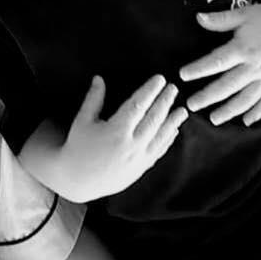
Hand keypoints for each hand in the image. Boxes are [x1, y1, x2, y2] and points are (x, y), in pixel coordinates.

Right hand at [62, 74, 187, 199]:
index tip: (160, 79)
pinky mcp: (141, 168)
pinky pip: (159, 151)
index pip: (138, 105)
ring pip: (161, 136)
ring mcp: (139, 158)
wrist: (78, 180)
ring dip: (173, 121)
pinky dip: (168, 140)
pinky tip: (173, 131)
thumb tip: (99, 78)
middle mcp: (132, 144)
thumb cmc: (77, 147)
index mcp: (117, 130)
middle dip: (165, 101)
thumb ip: (93, 99)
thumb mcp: (82, 120)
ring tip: (183, 110)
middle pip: (154, 119)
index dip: (150, 91)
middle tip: (174, 88)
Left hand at [179, 2, 260, 125]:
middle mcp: (255, 66)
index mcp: (243, 48)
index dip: (199, 69)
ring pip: (247, 98)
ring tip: (213, 118)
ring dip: (230, 110)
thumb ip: (220, 20)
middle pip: (229, 85)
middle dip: (208, 96)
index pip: (217, 62)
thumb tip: (198, 18)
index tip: (182, 75)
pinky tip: (246, 121)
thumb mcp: (242, 14)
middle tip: (191, 105)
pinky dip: (258, 112)